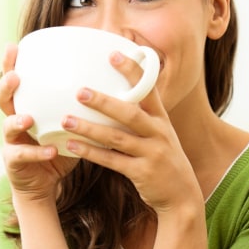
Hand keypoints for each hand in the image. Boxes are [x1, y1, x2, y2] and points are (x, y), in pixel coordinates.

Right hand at [0, 43, 78, 203]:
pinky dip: (38, 153)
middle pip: (3, 99)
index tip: (14, 46)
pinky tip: (51, 151)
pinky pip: (24, 156)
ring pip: (8, 127)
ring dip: (17, 121)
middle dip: (6, 86)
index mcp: (27, 107)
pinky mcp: (15, 163)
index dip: (11, 64)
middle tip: (15, 76)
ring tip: (28, 118)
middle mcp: (15, 121)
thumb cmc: (59, 148)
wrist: (45, 184)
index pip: (17, 82)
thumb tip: (114, 84)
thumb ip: (82, 106)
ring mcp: (12, 142)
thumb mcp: (69, 124)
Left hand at [61, 51, 202, 212]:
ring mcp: (152, 153)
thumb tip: (112, 96)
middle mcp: (159, 133)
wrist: (182, 195)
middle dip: (104, 102)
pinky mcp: (142, 173)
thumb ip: (141, 117)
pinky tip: (72, 145)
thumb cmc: (163, 159)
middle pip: (130, 113)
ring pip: (117, 138)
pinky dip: (91, 152)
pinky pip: (112, 161)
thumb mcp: (160, 134)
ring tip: (66, 120)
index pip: (148, 89)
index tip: (113, 54)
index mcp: (161, 119)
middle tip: (80, 91)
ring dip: (90, 129)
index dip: (132, 71)